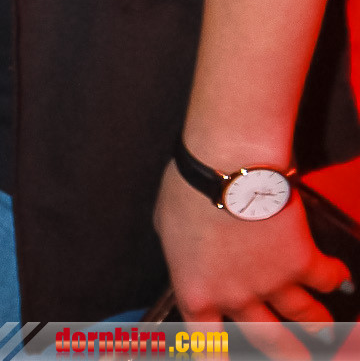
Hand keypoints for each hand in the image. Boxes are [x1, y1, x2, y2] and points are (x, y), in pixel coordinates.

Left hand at [156, 158, 348, 342]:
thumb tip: (184, 252)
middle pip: (268, 339)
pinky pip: (325, 278)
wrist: (227, 163)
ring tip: (324, 330)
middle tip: (299, 358)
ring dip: (317, 324)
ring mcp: (272, 284)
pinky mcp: (301, 262)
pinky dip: (335, 278)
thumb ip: (178, 251)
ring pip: (303, 317)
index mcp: (197, 291)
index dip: (219, 358)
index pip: (207, 343)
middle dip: (287, 353)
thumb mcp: (165, 224)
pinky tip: (339, 278)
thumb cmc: (189, 185)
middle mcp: (236, 297)